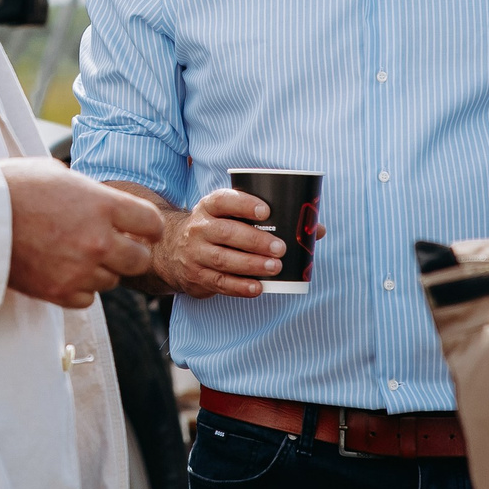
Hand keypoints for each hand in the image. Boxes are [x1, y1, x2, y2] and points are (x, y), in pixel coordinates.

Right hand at [3, 160, 162, 307]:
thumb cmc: (14, 187)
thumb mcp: (60, 175)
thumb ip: (91, 194)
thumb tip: (103, 202)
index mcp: (103, 205)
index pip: (150, 223)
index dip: (147, 226)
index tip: (142, 229)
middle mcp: (98, 240)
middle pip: (140, 260)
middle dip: (130, 253)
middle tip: (113, 246)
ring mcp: (80, 270)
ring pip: (112, 281)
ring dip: (101, 270)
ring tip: (76, 255)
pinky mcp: (59, 292)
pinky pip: (87, 299)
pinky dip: (79, 288)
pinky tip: (63, 271)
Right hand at [152, 186, 293, 299]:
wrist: (171, 250)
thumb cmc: (216, 229)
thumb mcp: (231, 215)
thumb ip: (269, 220)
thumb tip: (318, 229)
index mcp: (210, 206)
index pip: (224, 201)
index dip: (244, 204)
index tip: (266, 211)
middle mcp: (200, 228)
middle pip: (226, 232)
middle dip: (255, 240)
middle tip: (280, 248)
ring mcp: (196, 253)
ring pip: (222, 259)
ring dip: (250, 264)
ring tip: (275, 268)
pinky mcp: (197, 276)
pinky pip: (219, 282)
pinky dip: (240, 286)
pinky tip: (259, 288)